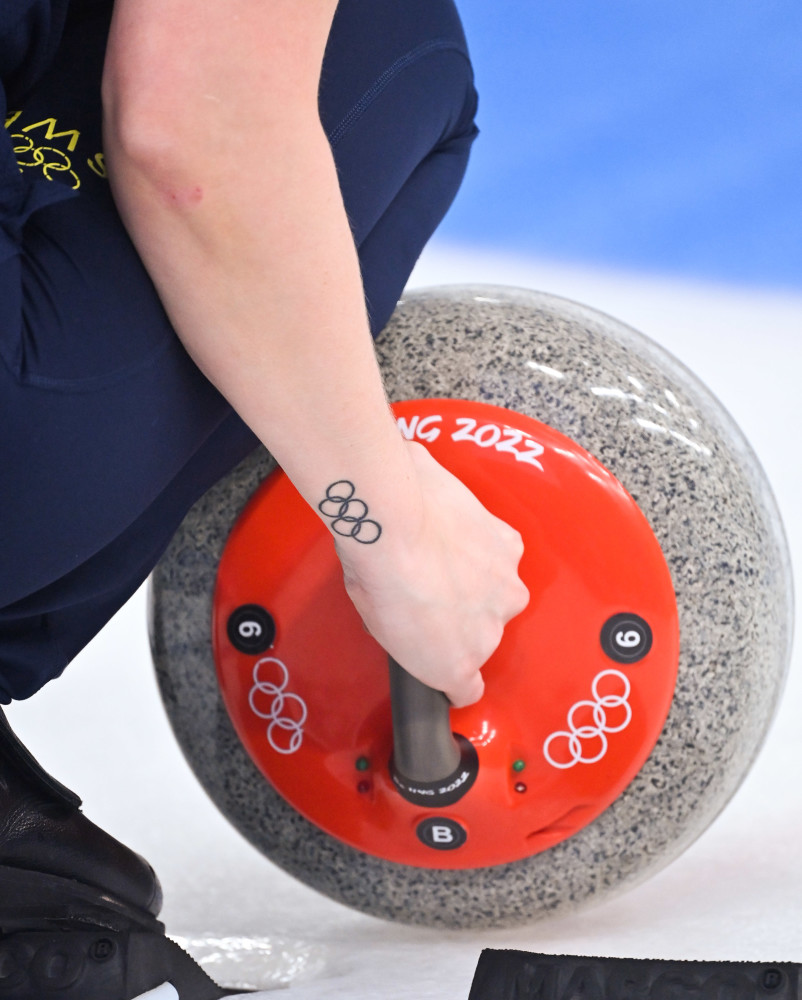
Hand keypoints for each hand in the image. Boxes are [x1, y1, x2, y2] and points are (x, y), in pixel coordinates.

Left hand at [335, 443, 528, 706]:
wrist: (393, 518)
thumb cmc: (375, 570)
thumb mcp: (376, 622)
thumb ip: (409, 634)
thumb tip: (411, 620)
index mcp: (453, 665)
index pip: (467, 689)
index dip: (453, 671)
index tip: (442, 654)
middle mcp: (488, 636)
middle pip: (482, 636)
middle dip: (461, 617)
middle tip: (430, 589)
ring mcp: (506, 591)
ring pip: (497, 594)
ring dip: (478, 581)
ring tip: (444, 556)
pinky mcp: (511, 549)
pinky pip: (501, 555)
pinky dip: (484, 546)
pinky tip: (458, 533)